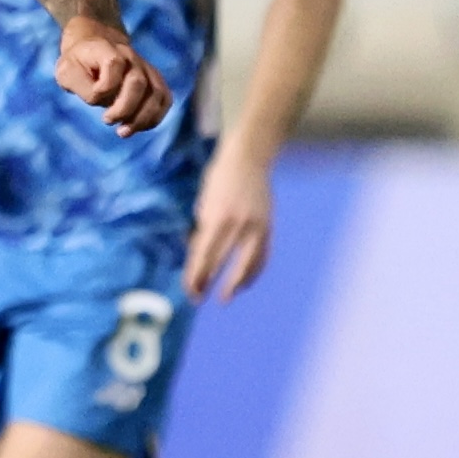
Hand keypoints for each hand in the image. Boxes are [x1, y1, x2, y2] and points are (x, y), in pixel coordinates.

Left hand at [57, 17, 169, 136]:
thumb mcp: (66, 72)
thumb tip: (101, 100)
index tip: (92, 99)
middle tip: (107, 120)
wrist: (94, 47)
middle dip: (124, 108)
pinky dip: (154, 117)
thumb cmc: (78, 63)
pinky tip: (138, 127)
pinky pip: (165, 99)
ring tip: (124, 132)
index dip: (103, 87)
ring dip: (143, 117)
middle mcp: (131, 57)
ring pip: (157, 93)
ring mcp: (145, 68)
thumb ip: (81, 85)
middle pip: (138, 82)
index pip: (114, 64)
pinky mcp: (153, 80)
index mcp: (108, 50)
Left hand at [185, 149, 272, 301]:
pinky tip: (244, 282)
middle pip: (221, 261)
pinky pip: (262, 255)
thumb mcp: (203, 205)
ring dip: (236, 283)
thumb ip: (202, 232)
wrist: (248, 159)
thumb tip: (198, 258)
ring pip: (247, 263)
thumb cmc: (218, 180)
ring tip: (227, 296)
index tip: (190, 290)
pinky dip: (254, 271)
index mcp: (217, 218)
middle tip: (198, 298)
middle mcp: (238, 224)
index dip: (195, 275)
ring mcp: (256, 226)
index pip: (203, 255)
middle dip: (208, 281)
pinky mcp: (268, 226)